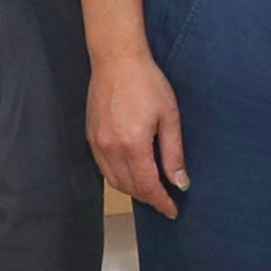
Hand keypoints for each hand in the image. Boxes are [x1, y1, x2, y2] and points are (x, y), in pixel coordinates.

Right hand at [89, 43, 187, 217]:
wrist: (116, 60)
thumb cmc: (147, 83)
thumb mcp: (169, 117)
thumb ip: (174, 153)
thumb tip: (180, 182)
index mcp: (133, 145)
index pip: (148, 186)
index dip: (161, 202)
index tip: (172, 211)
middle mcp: (110, 148)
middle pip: (130, 187)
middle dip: (148, 198)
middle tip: (165, 200)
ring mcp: (97, 143)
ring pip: (114, 181)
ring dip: (133, 190)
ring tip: (151, 190)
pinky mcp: (90, 136)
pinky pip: (103, 168)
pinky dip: (118, 177)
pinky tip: (131, 173)